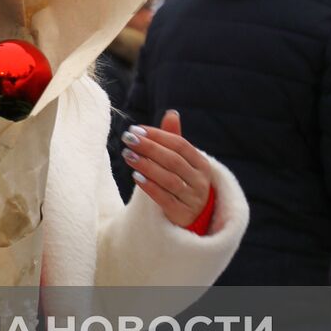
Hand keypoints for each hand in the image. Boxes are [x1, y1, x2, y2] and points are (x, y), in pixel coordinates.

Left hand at [122, 109, 214, 227]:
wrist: (192, 217)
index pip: (180, 145)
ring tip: (128, 155)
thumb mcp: (182, 162)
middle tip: (128, 139)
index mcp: (202, 164)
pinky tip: (135, 176)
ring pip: (169, 179)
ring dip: (146, 166)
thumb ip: (175, 139)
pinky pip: (165, 199)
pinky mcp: (183, 214)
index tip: (136, 129)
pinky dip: (150, 186)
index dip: (158, 135)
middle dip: (149, 148)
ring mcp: (193, 199)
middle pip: (173, 160)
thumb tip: (171, 113)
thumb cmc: (183, 182)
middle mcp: (201, 181)